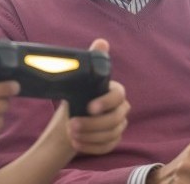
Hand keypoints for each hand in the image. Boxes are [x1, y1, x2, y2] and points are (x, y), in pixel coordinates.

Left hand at [70, 39, 129, 153]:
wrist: (68, 119)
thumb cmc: (75, 97)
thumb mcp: (79, 79)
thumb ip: (91, 60)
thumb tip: (102, 42)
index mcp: (115, 92)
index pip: (119, 96)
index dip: (106, 102)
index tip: (89, 107)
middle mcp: (121, 109)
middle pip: (115, 119)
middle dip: (93, 124)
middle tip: (72, 125)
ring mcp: (119, 126)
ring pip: (111, 135)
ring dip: (90, 136)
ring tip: (71, 134)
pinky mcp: (113, 141)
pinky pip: (108, 147)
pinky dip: (91, 147)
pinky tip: (77, 144)